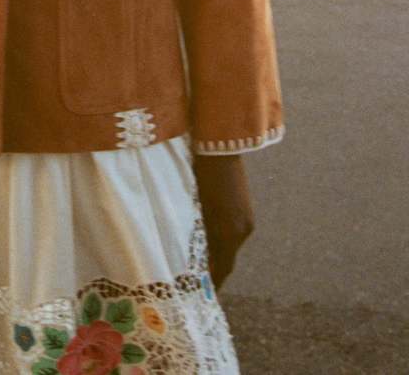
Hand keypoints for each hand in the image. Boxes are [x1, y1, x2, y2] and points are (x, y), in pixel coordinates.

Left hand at [193, 153, 253, 290]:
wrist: (220, 148)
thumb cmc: (202, 175)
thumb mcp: (198, 208)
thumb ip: (199, 235)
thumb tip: (197, 256)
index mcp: (231, 233)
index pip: (223, 268)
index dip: (215, 282)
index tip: (205, 294)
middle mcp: (243, 229)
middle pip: (227, 256)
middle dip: (214, 267)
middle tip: (197, 277)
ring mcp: (246, 217)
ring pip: (230, 243)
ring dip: (217, 251)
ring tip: (200, 256)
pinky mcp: (246, 207)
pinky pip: (234, 231)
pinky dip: (222, 237)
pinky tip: (209, 233)